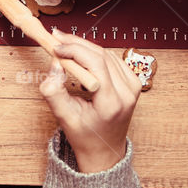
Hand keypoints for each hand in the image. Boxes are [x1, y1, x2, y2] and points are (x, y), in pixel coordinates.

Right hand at [40, 30, 141, 172]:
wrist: (104, 150)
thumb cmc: (85, 136)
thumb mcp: (64, 118)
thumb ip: (54, 92)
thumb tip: (54, 65)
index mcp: (112, 102)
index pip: (96, 63)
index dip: (75, 50)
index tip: (56, 46)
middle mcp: (127, 92)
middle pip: (101, 55)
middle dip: (77, 44)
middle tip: (56, 37)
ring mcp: (133, 86)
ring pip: (106, 54)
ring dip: (84, 46)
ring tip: (64, 44)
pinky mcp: (133, 82)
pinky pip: (112, 59)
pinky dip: (94, 53)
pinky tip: (80, 54)